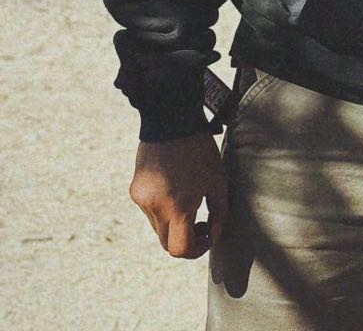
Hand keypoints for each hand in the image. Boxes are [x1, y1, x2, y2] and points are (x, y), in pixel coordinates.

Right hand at [129, 129, 228, 258]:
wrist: (172, 120)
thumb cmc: (200, 151)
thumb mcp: (218, 182)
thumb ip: (219, 214)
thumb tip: (213, 234)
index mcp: (178, 208)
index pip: (181, 250)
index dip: (197, 250)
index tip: (207, 236)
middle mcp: (155, 208)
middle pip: (167, 242)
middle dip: (185, 238)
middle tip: (201, 223)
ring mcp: (142, 200)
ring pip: (158, 226)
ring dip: (173, 222)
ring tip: (188, 198)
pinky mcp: (135, 190)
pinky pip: (150, 209)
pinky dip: (163, 206)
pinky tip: (174, 184)